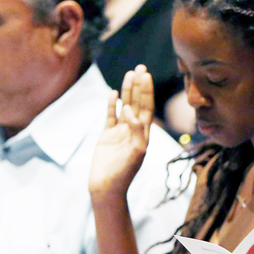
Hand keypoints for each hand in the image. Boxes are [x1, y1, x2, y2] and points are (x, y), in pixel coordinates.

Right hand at [89, 65, 153, 201]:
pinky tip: (112, 92)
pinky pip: (109, 116)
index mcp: (144, 133)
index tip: (146, 75)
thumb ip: (136, 131)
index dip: (147, 91)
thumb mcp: (136, 152)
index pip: (147, 107)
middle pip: (137, 102)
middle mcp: (133, 130)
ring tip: (129, 73)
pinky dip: (111, 104)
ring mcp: (120, 132)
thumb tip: (131, 111)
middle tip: (140, 67)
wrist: (107, 187)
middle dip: (139, 85)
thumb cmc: (124, 173)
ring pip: (124, 106)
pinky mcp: (106, 136)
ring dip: (127, 91)